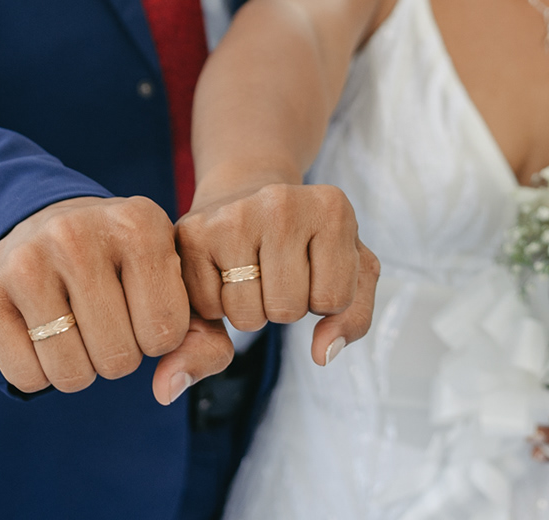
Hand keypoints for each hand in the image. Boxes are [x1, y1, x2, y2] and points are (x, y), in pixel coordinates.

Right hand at [0, 196, 235, 405]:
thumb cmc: (127, 269)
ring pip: (72, 373)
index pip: (167, 333)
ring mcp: (26, 259)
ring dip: (80, 367)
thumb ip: (203, 342)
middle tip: (105, 318)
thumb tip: (166, 389)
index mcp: (140, 223)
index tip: (143, 305)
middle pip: (119, 359)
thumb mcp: (177, 289)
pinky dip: (40, 373)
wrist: (47, 225)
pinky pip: (26, 377)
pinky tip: (42, 332)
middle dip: (119, 354)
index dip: (158, 336)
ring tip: (76, 325)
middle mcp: (79, 232)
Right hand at [175, 182, 378, 366]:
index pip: (334, 301)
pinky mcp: (193, 233)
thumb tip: (322, 355)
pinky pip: (209, 309)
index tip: (313, 269)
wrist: (245, 194)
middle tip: (278, 272)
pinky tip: (225, 270)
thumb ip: (355, 318)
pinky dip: (218, 303)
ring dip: (252, 310)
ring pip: (247, 316)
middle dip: (285, 306)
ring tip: (253, 272)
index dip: (323, 299)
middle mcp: (282, 203)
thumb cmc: (305, 240)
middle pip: (287, 310)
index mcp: (332, 208)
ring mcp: (234, 215)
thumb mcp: (349, 271)